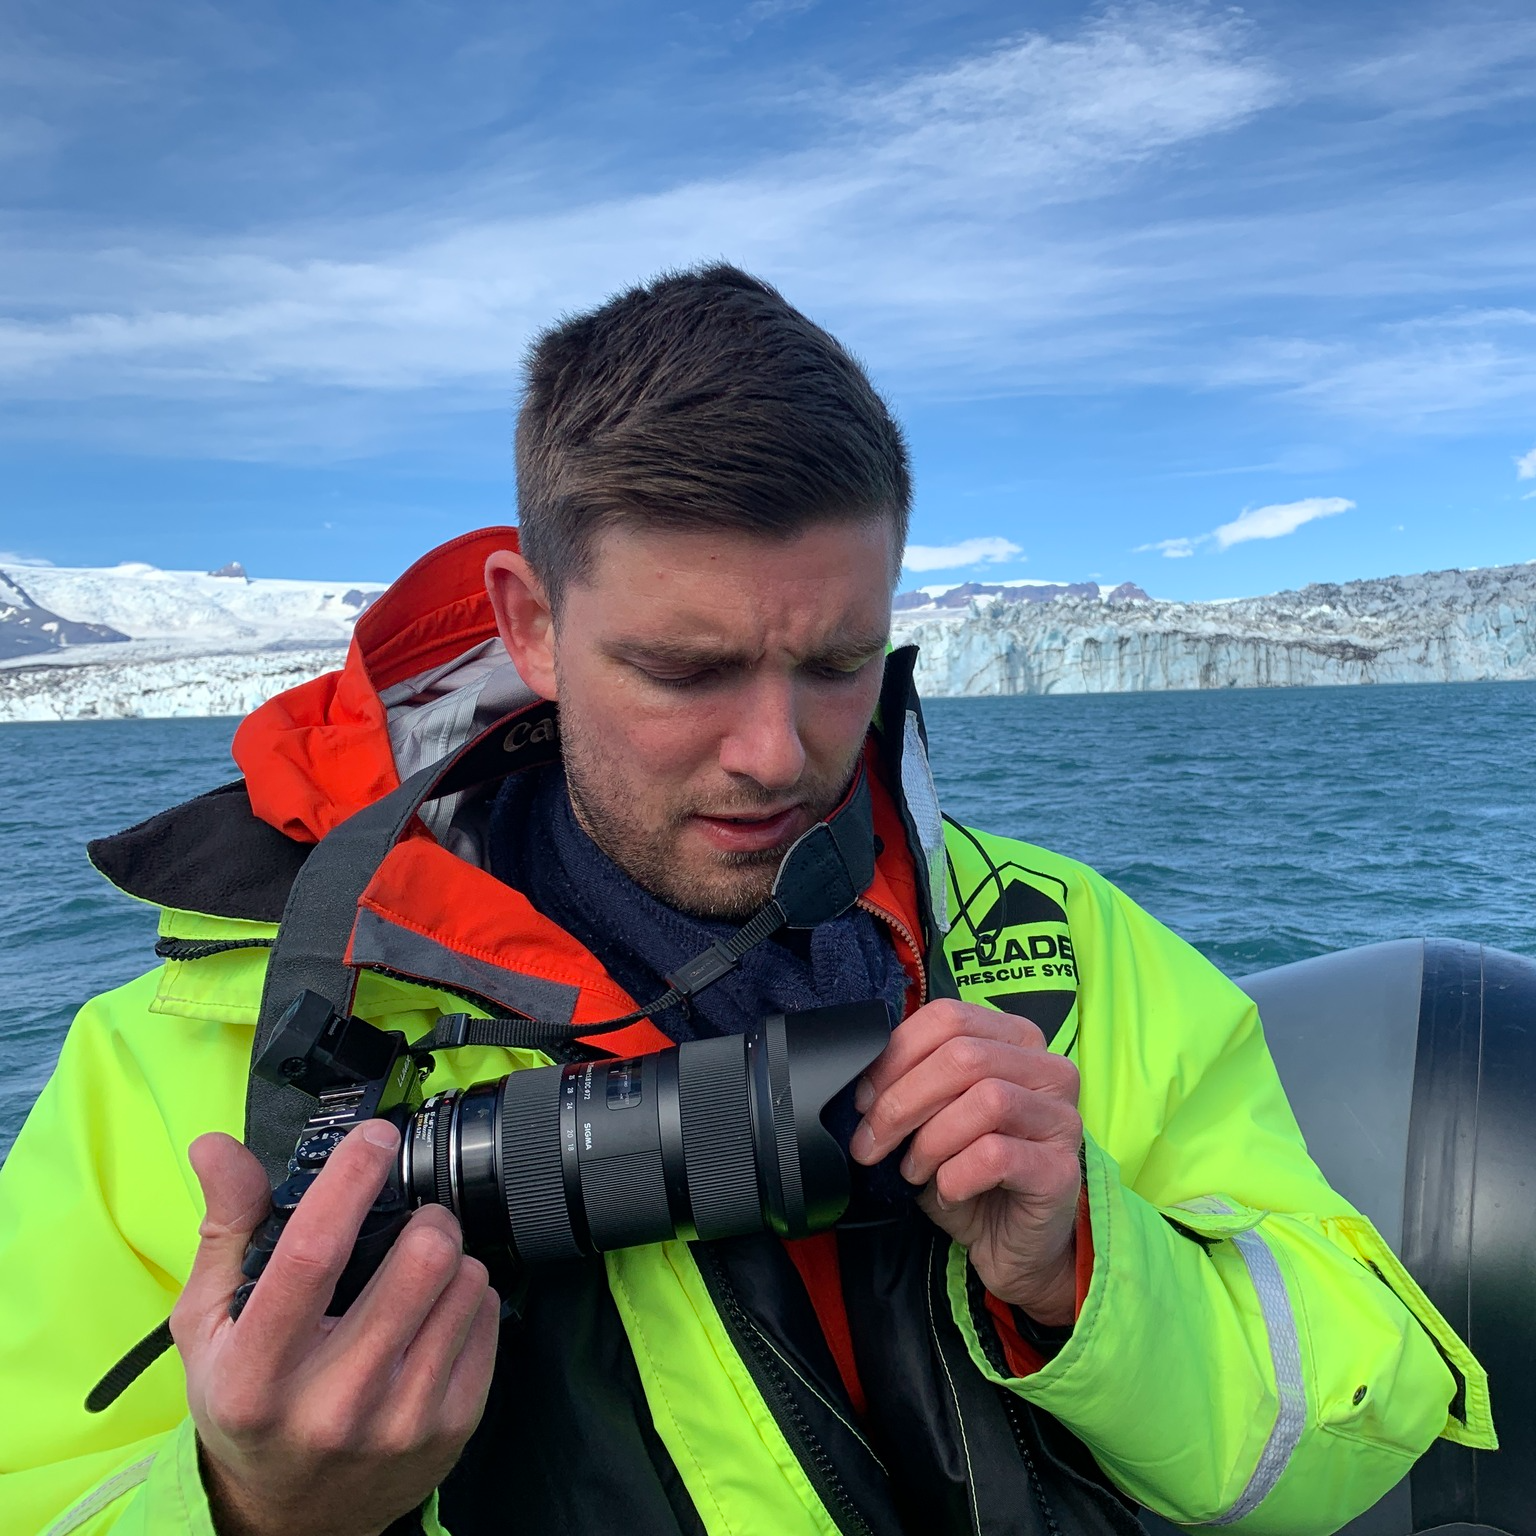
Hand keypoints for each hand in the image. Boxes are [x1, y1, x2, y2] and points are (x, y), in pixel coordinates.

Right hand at [171, 1125, 499, 1535]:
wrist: (290, 1519)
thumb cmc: (247, 1405)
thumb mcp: (210, 1325)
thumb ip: (226, 1228)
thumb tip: (217, 1146)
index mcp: (258, 1373)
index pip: (313, 1254)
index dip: (352, 1179)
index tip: (375, 1137)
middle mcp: (333, 1402)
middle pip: (421, 1259)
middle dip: (424, 1215)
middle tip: (410, 1218)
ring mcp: (400, 1420)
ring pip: (466, 1280)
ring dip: (449, 1258)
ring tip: (416, 1275)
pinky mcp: (453, 1428)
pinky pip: (489, 1316)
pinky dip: (468, 1299)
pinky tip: (432, 1316)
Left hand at [850, 999, 1081, 1323]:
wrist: (1011, 1244)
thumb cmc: (971, 1172)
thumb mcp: (934, 1116)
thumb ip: (912, 1083)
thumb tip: (861, 1080)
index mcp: (1015, 1040)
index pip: (950, 1017)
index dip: (896, 1055)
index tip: (864, 1098)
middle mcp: (1048, 1069)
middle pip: (963, 1057)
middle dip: (901, 1102)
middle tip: (871, 1143)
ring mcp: (1062, 1118)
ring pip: (985, 1100)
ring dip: (930, 1140)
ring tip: (913, 1169)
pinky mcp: (1062, 1169)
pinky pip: (996, 1155)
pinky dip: (955, 1175)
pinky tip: (947, 1190)